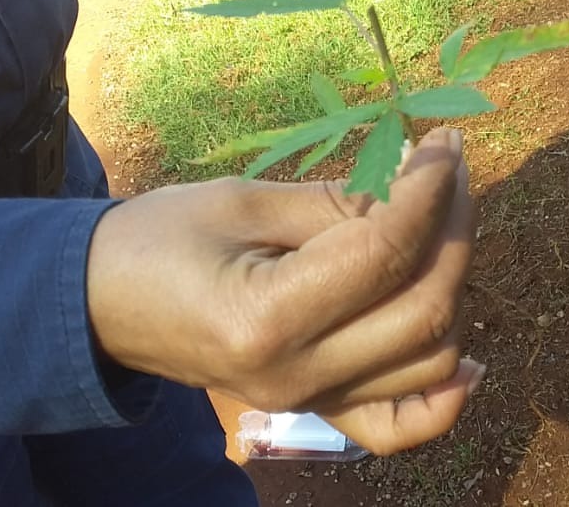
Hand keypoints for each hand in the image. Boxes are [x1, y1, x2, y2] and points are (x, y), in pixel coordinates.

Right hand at [86, 128, 483, 452]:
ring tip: (440, 224)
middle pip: (424, 307)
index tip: (444, 142)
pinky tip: (468, 359)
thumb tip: (416, 185)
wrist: (100, 306)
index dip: (429, 191)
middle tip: (449, 169)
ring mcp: (309, 402)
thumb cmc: (158, 240)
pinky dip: (443, 399)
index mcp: (267, 318)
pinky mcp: (315, 410)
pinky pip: (398, 425)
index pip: (385, 253)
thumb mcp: (242, 201)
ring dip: (454, 284)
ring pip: (429, 357)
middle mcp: (298, 376)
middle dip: (453, 226)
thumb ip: (337, 203)